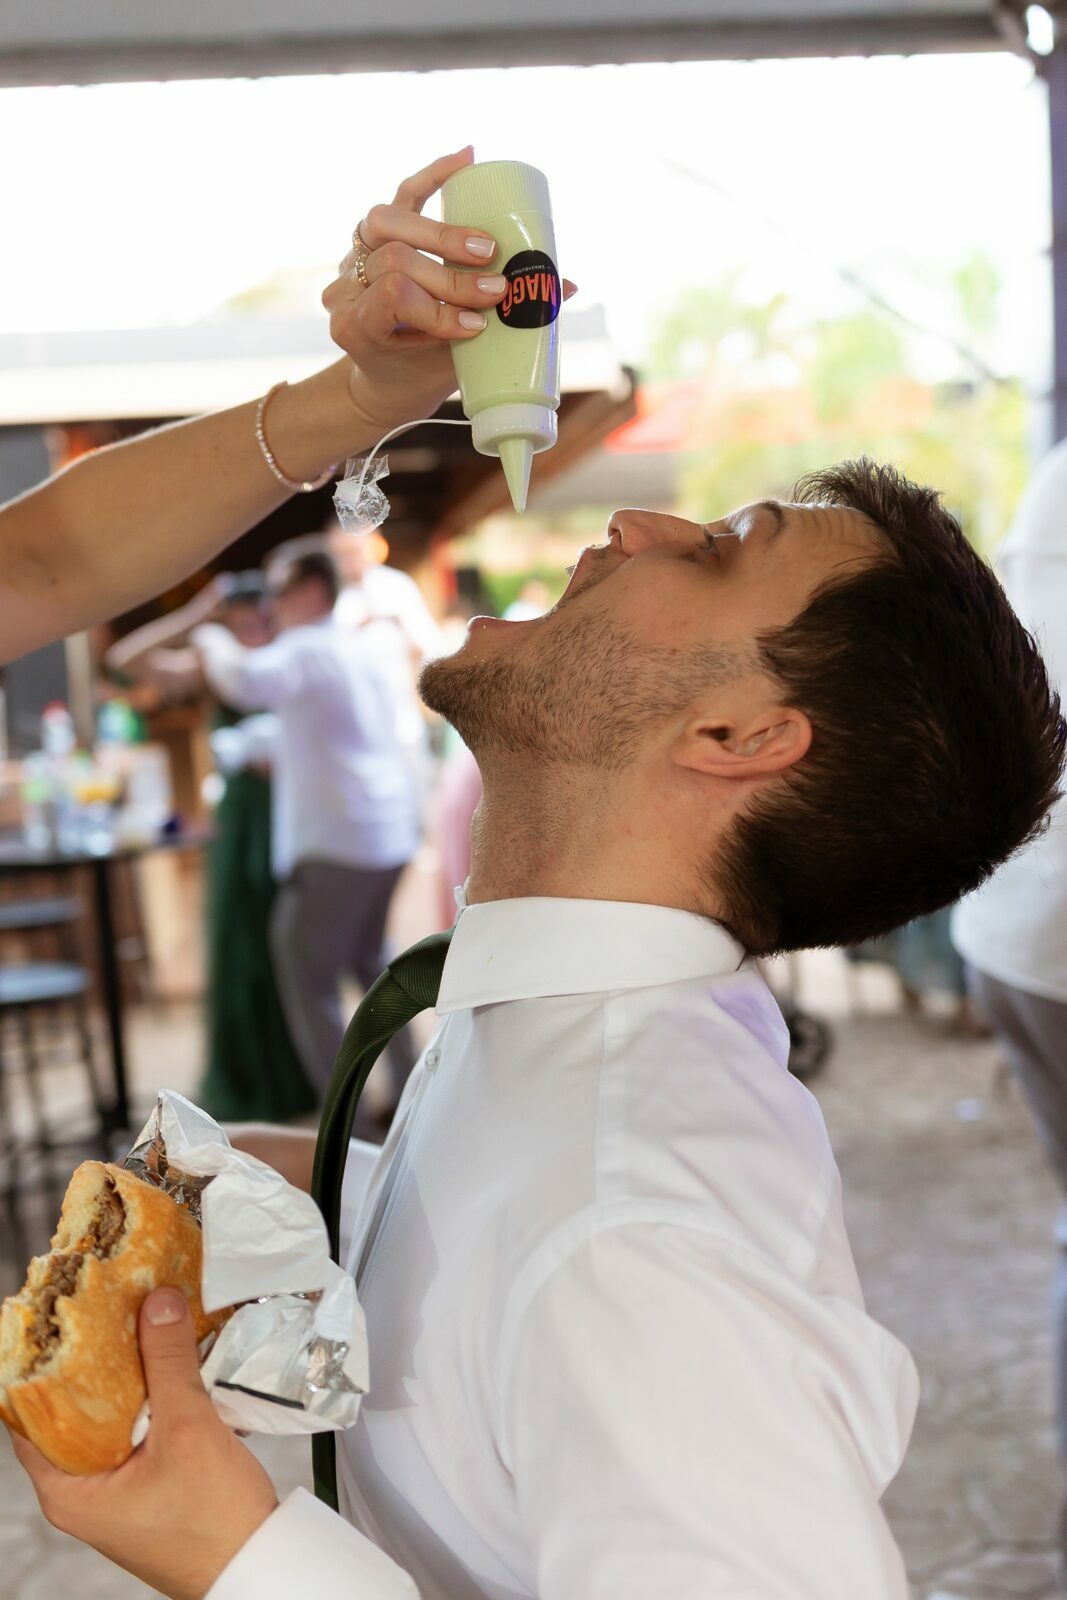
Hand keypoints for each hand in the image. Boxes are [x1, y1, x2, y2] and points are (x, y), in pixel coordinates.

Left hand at [8, 1288, 278, 1599]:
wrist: (258, 1565)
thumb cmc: (213, 1524)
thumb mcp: (188, 1430)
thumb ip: (169, 1362)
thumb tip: (157, 1302)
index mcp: (69, 1490)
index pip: (30, 1416)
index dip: (42, 1365)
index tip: (60, 1320)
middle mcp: (84, 1491)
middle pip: (74, 1409)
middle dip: (95, 1359)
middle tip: (110, 1310)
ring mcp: (117, 1488)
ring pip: (112, 1415)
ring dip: (132, 1374)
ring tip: (144, 1327)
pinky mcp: (148, 1483)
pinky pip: (140, 1427)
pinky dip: (155, 1395)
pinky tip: (174, 1364)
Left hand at [323, 147, 576, 438]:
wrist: (384, 378)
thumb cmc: (419, 375)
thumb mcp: (450, 367)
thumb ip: (498, 332)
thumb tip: (564, 287)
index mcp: (355, 327)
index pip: (392, 297)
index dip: (436, 307)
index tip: (478, 325)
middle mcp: (347, 286)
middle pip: (394, 257)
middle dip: (449, 273)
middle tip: (495, 285)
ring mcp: (355, 256)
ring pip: (389, 222)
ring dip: (444, 232)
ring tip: (486, 245)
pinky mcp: (374, 233)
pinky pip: (402, 194)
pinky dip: (433, 175)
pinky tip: (467, 158)